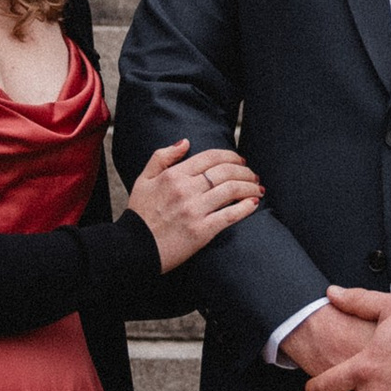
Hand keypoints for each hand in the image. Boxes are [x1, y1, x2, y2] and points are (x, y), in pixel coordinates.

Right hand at [127, 139, 263, 274]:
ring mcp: (195, 210)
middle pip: (225, 172)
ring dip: (249, 186)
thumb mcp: (143, 180)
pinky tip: (254, 203)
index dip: (230, 156)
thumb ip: (162, 157)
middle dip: (244, 171)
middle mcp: (186, 190)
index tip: (240, 160)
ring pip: (231, 190)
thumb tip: (185, 142)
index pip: (210, 157)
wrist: (133, 248)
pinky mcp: (202, 231)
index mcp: (173, 175)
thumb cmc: (139, 215)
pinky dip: (246, 207)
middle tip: (252, 175)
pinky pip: (230, 215)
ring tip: (257, 188)